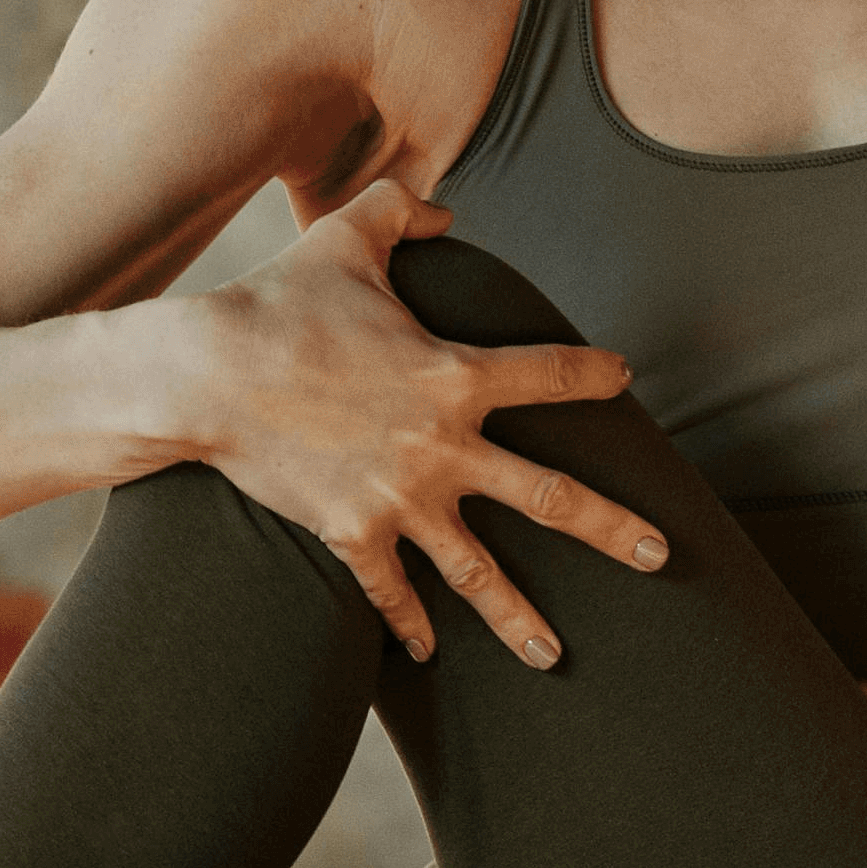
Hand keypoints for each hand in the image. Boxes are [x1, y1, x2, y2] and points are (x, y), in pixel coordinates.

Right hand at [179, 182, 664, 667]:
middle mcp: (443, 445)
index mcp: (456, 374)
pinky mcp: (351, 533)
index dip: (593, 374)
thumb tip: (443, 210)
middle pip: (549, 497)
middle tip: (662, 554)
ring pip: (478, 571)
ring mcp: (400, 498)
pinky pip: (390, 589)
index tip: (621, 379)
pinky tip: (427, 653)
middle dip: (612, 529)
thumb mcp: (346, 236)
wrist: (204, 375)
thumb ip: (402, 212)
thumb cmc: (275, 301)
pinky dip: (407, 624)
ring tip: (554, 656)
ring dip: (519, 618)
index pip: (550, 375)